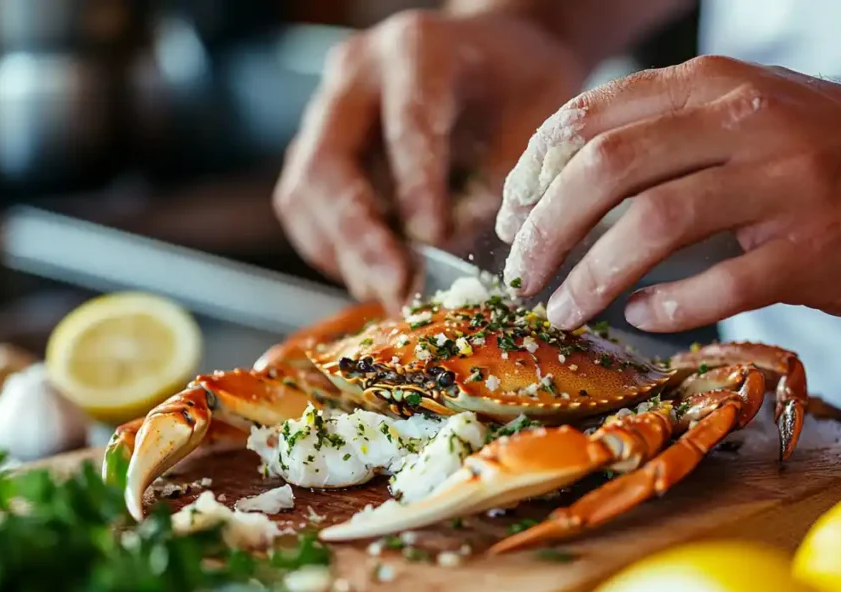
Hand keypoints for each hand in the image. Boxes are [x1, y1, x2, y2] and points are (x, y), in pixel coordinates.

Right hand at [273, 9, 582, 310]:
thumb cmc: (520, 83)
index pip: (405, 123)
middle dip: (358, 237)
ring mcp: (325, 111)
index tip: (434, 240)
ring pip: (302, 193)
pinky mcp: (314, 148)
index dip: (416, 187)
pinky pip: (303, 211)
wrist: (490, 56)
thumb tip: (449, 252)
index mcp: (417, 49)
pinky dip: (335, 252)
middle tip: (396, 287)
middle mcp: (355, 76)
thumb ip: (500, 179)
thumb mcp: (538, 116)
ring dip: (342, 253)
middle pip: (326, 162)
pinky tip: (375, 277)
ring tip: (391, 293)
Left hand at [497, 56, 840, 330]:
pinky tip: (644, 317)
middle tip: (520, 275)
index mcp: (713, 87)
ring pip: (652, 225)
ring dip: (590, 275)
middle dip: (545, 229)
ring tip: (563, 308)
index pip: (591, 117)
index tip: (510, 216)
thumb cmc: (828, 149)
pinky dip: (668, 306)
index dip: (534, 171)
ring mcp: (779, 185)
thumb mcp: (744, 111)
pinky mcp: (811, 248)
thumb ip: (668, 135)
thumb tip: (570, 187)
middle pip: (606, 169)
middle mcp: (742, 123)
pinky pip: (718, 283)